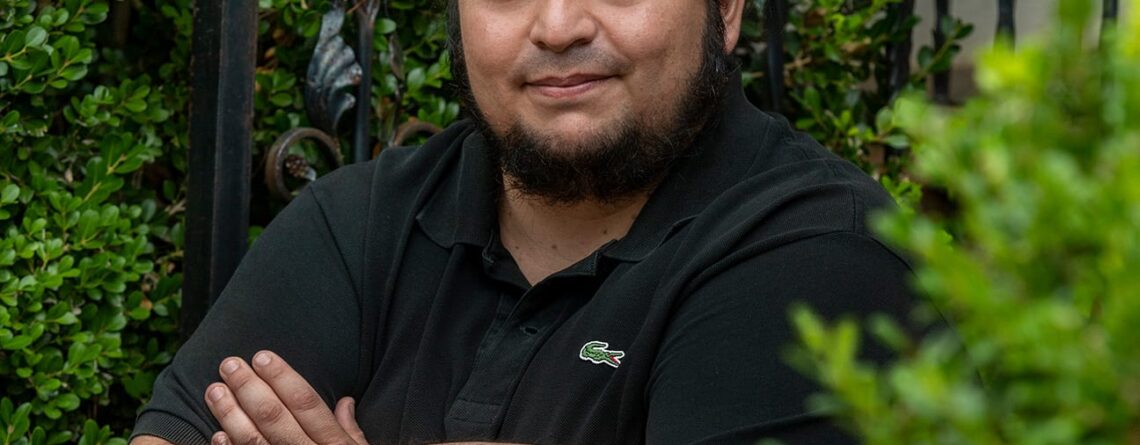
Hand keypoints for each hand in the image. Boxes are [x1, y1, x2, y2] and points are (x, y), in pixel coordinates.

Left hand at [204, 350, 367, 444]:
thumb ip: (350, 431)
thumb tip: (344, 401)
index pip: (306, 404)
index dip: (283, 378)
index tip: (263, 356)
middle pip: (276, 417)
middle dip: (250, 388)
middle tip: (229, 364)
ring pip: (255, 441)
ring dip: (231, 415)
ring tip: (214, 391)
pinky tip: (216, 435)